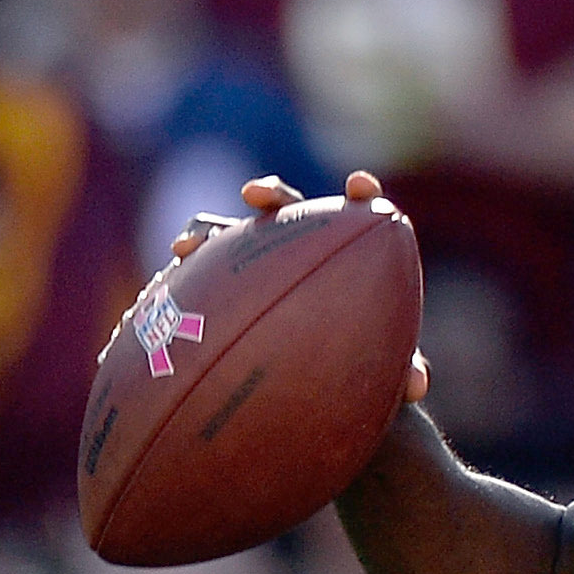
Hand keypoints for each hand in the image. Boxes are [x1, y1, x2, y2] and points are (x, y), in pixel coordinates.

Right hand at [172, 173, 429, 403]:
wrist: (311, 383)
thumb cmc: (357, 365)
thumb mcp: (382, 369)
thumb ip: (401, 369)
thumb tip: (417, 386)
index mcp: (344, 254)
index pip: (355, 212)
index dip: (359, 194)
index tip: (360, 187)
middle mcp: (295, 247)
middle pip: (283, 209)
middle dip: (268, 195)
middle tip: (254, 197)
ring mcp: (252, 262)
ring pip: (226, 234)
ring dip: (203, 234)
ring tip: (185, 248)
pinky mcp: (216, 286)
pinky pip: (193, 278)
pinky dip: (177, 282)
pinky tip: (156, 299)